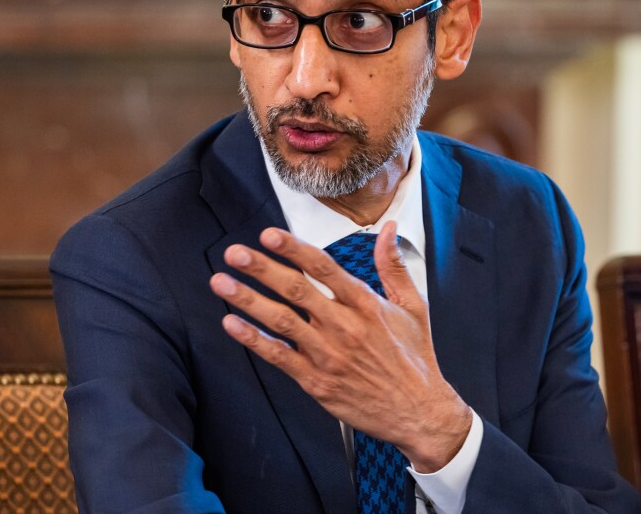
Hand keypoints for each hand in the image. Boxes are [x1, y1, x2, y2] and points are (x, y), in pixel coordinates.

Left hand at [209, 222, 471, 471]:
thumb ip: (392, 265)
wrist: (417, 412)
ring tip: (222, 282)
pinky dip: (253, 340)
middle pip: (295, 290)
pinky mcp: (316, 381)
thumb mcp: (412, 306)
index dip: (294, 249)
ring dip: (248, 300)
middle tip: (234, 253)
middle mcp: (344, 327)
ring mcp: (327, 355)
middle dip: (261, 269)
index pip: (324, 268)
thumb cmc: (414, 358)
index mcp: (366, 305)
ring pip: (281, 321)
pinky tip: (231, 323)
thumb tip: (387, 228)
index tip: (269, 235)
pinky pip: (278, 356)